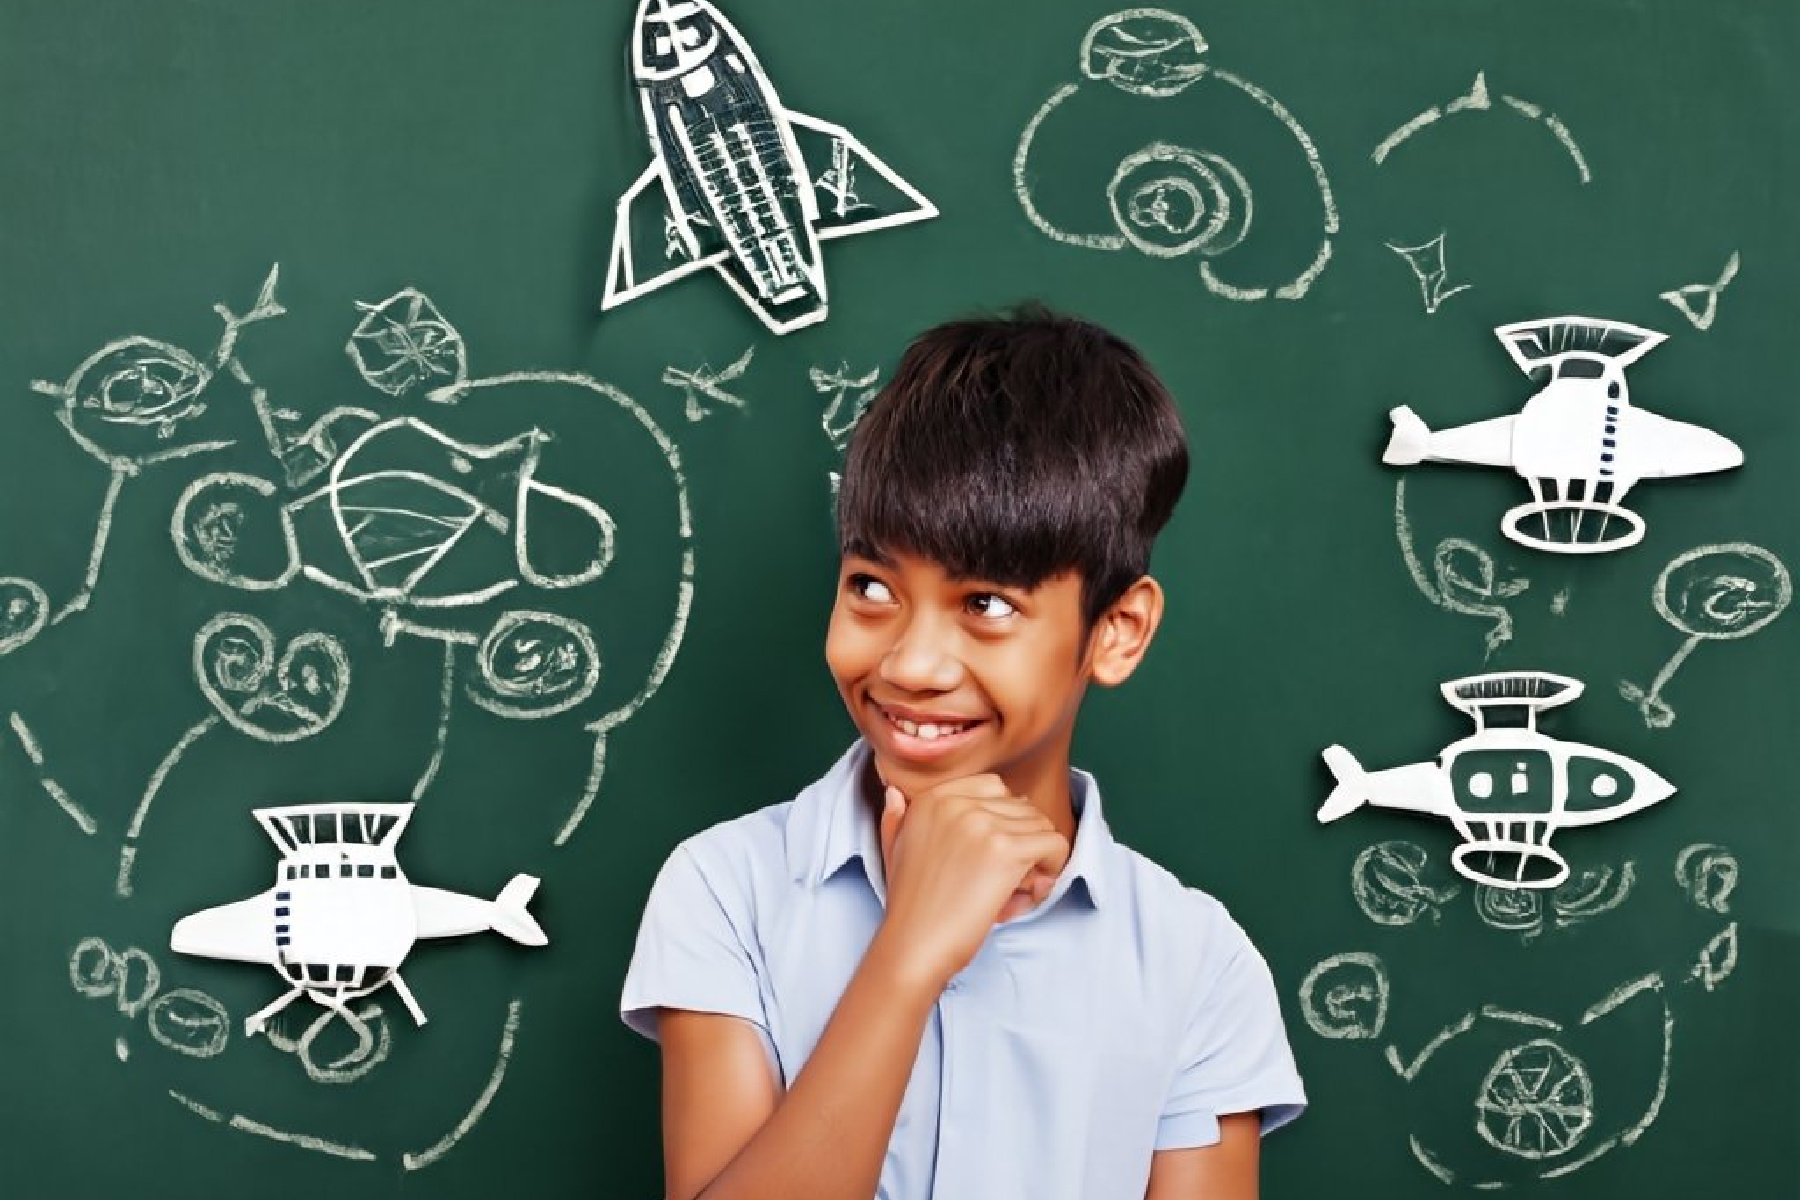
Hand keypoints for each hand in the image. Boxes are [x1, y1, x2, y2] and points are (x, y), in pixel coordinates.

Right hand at [874, 774, 1070, 988]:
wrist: (914, 944)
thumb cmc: (909, 906)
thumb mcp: (894, 852)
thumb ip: (896, 819)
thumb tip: (895, 794)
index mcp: (933, 798)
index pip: (994, 787)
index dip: (1005, 820)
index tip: (996, 853)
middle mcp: (958, 803)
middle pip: (1023, 807)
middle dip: (1024, 841)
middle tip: (1007, 880)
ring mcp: (983, 824)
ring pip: (1042, 825)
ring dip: (1038, 858)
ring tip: (1014, 891)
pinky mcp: (1006, 851)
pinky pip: (1055, 843)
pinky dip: (1052, 868)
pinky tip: (1029, 892)